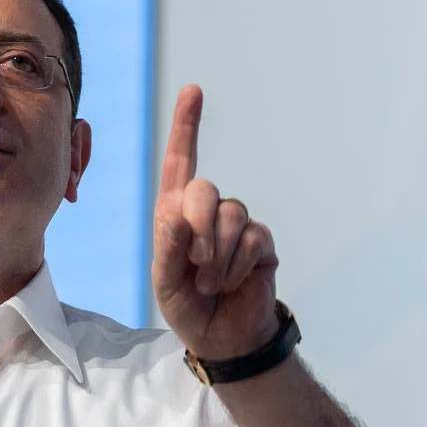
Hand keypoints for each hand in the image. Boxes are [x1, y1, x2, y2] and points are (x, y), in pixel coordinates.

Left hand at [152, 85, 279, 359]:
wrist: (222, 336)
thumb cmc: (186, 306)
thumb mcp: (164, 280)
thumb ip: (167, 246)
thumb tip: (176, 212)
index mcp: (176, 213)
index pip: (181, 162)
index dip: (187, 126)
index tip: (193, 91)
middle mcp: (207, 211)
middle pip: (204, 188)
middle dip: (198, 224)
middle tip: (197, 261)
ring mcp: (237, 225)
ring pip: (230, 214)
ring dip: (218, 254)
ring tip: (210, 282)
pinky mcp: (261, 242)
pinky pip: (252, 238)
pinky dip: (236, 265)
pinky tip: (231, 283)